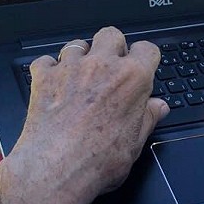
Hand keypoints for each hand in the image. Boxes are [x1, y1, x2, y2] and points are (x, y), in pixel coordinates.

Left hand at [0, 26, 168, 203]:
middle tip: (109, 67)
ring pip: (77, 44)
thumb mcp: (135, 145)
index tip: (141, 67)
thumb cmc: (98, 161)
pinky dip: (48, 70)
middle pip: (111, 34)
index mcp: (132, 78)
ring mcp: (71, 67)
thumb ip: (147, 119)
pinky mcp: (44, 76)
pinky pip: (45, 61)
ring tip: (79, 77)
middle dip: (111, 46)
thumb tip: (158, 107)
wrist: (55, 169)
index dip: (145, 57)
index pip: (147, 49)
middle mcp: (102, 65)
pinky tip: (52, 85)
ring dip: (79, 56)